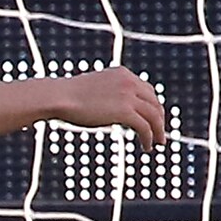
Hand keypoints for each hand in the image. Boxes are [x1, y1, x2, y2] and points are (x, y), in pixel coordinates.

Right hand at [51, 67, 167, 150]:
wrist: (60, 97)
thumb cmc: (69, 96)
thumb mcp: (95, 88)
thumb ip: (109, 94)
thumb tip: (113, 109)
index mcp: (122, 74)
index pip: (147, 90)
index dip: (153, 106)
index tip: (152, 119)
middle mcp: (129, 82)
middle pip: (155, 103)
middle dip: (159, 120)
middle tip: (159, 134)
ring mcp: (128, 96)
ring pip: (154, 116)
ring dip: (158, 131)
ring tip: (156, 143)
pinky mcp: (124, 111)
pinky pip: (145, 127)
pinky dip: (149, 138)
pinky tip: (146, 146)